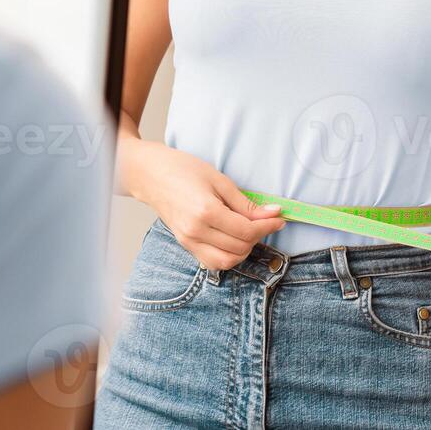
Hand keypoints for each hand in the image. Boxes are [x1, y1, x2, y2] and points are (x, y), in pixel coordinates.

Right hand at [122, 139, 286, 270]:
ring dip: (244, 249)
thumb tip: (272, 214)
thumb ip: (245, 203)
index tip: (280, 218)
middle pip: (240, 248)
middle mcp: (196, 232)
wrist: (151, 175)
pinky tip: (233, 239)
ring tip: (248, 231)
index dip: (268, 226)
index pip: (247, 231)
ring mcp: (189, 241)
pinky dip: (228, 256)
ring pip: (227, 261)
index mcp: (205, 212)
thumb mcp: (219, 180)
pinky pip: (213, 262)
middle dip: (259, 236)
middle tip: (265, 220)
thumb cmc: (183, 170)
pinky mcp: (186, 245)